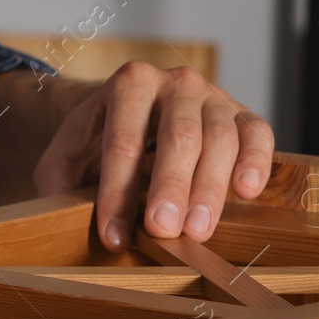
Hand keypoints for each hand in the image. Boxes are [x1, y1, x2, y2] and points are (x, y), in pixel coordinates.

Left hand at [28, 63, 273, 251]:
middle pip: (178, 137)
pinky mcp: (241, 115)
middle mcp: (174, 83)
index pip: (123, 141)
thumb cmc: (95, 143)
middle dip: (170, 187)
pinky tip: (245, 192)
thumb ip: (60, 186)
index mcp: (127, 84)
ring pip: (220, 138)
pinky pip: (257, 135)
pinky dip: (256, 162)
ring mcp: (211, 97)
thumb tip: (61, 227)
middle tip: (163, 230)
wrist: (128, 112)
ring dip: (210, 188)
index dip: (117, 191)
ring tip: (197, 231)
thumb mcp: (64, 158)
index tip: (114, 235)